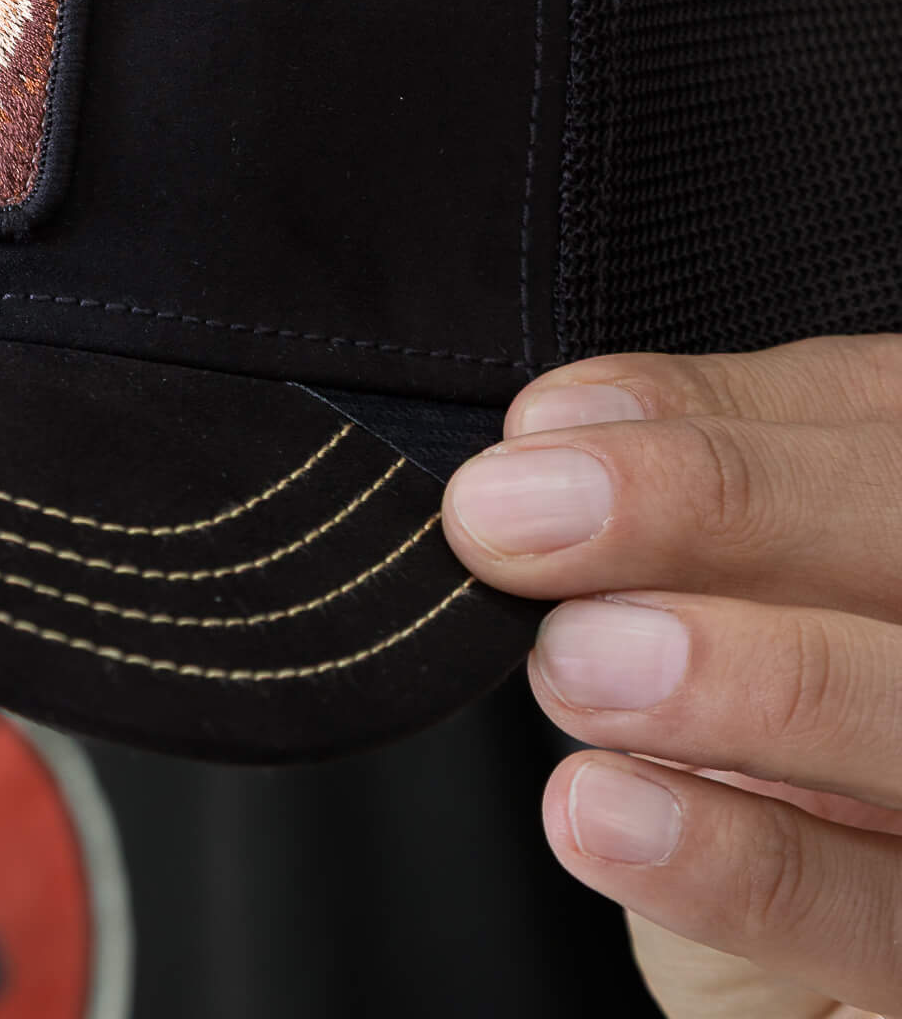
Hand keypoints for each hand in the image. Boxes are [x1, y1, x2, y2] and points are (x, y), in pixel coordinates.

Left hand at [441, 335, 901, 1018]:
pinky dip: (737, 865)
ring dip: (748, 679)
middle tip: (517, 522)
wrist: (795, 992)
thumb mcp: (712, 613)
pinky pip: (883, 920)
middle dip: (722, 507)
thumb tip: (549, 445)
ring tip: (572, 662)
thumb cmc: (755, 777)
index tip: (540, 430)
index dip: (715, 420)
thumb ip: (674, 517)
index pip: (874, 424)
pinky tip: (600, 809)